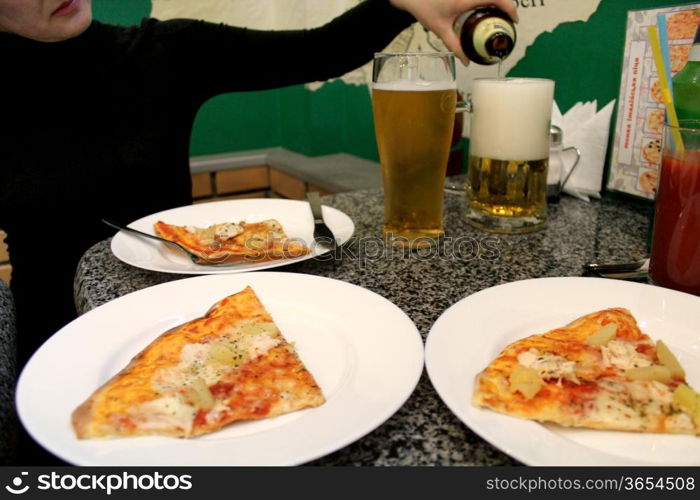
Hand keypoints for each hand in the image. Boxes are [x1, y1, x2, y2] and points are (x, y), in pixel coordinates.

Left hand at [389, 0, 518, 64]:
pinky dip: (488, 2)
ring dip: (497, 3)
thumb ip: (455, 46)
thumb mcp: (441, 30)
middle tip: (507, 22)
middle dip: (506, 7)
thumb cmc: (424, 8)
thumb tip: (466, 61)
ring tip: (499, 18)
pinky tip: (486, 12)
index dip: (509, 7)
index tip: (514, 20)